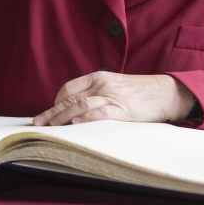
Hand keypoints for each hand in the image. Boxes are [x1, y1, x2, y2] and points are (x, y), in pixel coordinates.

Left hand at [32, 73, 194, 126]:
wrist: (165, 92)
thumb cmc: (140, 93)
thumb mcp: (115, 87)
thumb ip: (97, 94)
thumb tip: (78, 110)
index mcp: (98, 77)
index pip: (69, 88)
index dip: (56, 102)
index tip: (49, 114)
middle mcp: (101, 84)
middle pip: (70, 97)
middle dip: (52, 111)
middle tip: (38, 123)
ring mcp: (111, 96)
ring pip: (80, 105)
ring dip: (62, 117)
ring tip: (50, 127)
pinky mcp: (122, 109)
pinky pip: (100, 113)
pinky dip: (85, 119)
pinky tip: (75, 125)